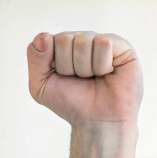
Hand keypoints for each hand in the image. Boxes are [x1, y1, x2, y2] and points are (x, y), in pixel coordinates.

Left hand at [26, 31, 141, 126]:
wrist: (97, 121)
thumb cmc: (71, 103)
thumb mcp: (41, 86)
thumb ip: (35, 59)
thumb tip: (43, 36)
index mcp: (61, 46)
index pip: (46, 40)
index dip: (52, 65)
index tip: (62, 78)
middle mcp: (81, 39)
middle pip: (64, 39)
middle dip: (68, 66)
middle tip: (80, 80)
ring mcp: (101, 41)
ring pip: (83, 40)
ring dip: (86, 68)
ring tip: (94, 78)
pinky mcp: (121, 46)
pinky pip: (103, 43)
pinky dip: (102, 65)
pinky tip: (108, 73)